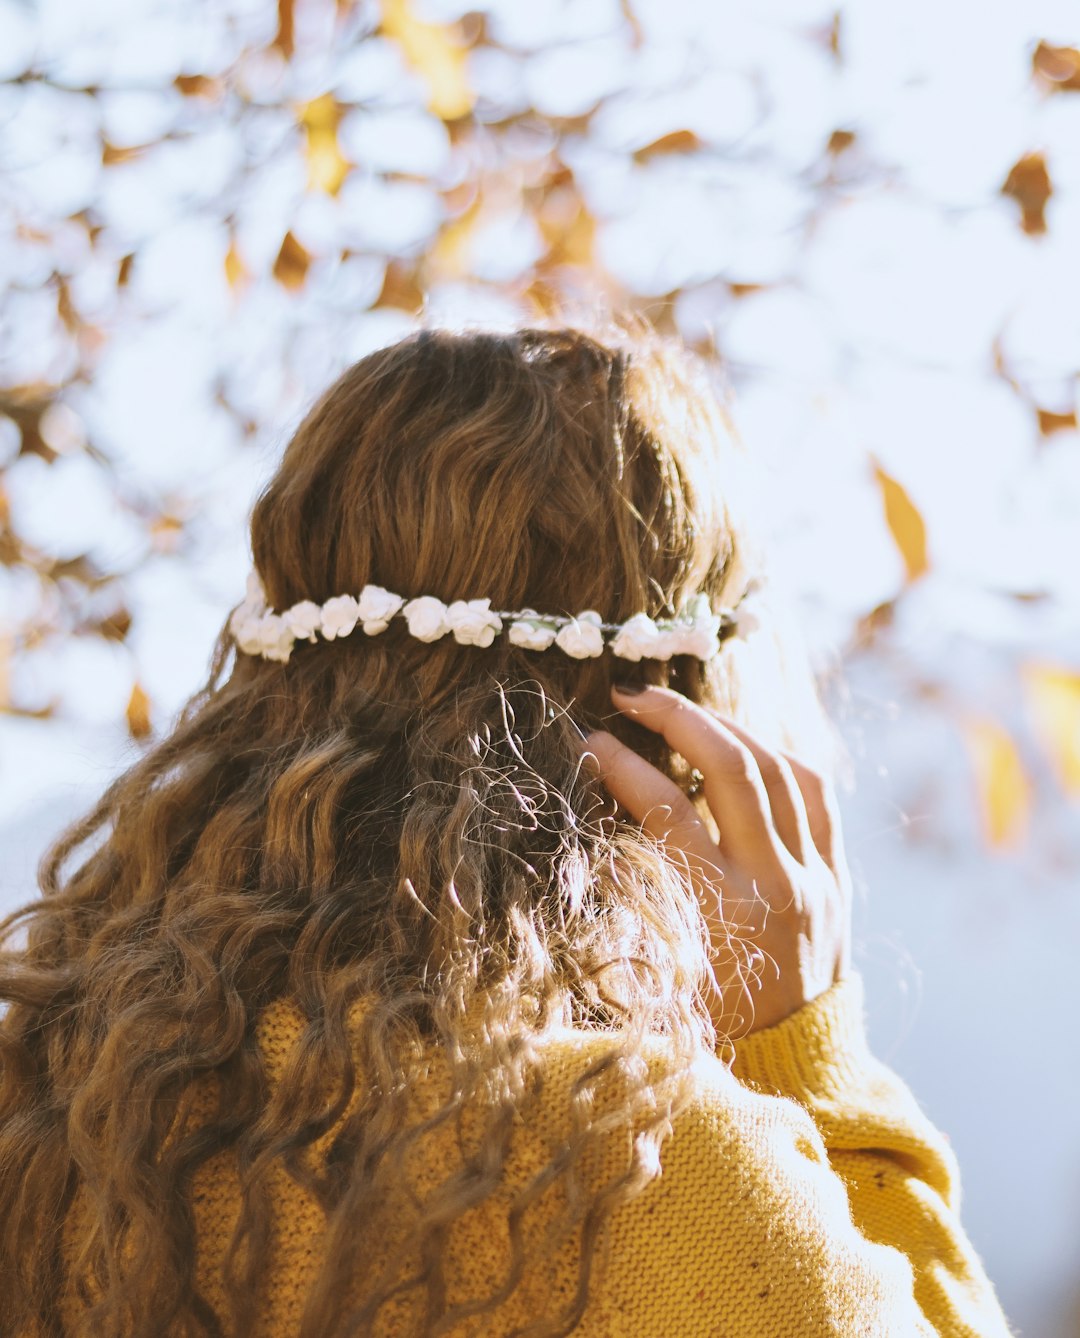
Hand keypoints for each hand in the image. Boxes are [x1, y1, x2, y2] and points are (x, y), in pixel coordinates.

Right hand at [582, 684, 852, 1038]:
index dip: (622, 766)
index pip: (665, 812)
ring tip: (680, 710)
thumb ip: (628, 901)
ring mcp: (815, 877)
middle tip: (632, 694)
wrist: (794, 1067)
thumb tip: (595, 827)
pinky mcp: (837, 876)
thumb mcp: (655, 972)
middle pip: (729, 769)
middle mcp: (776, 886)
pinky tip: (742, 743)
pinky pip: (816, 793)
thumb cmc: (708, 1025)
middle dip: (676, 718)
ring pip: (778, 768)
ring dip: (724, 726)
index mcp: (723, 915)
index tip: (589, 741)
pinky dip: (777, 756)